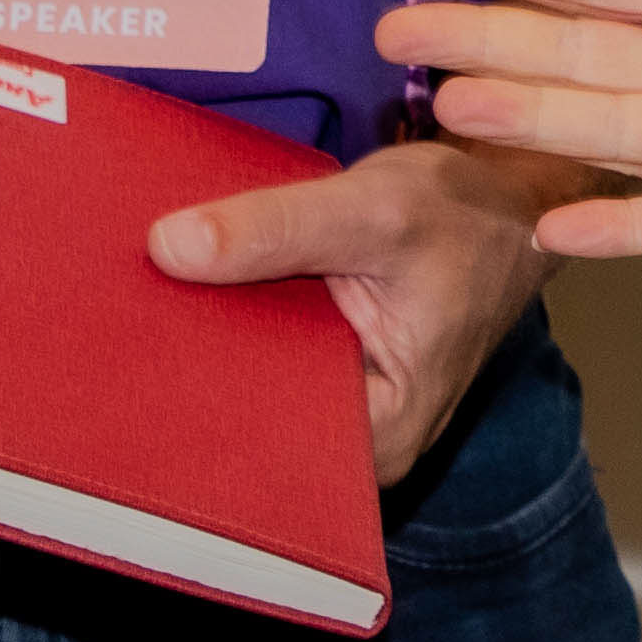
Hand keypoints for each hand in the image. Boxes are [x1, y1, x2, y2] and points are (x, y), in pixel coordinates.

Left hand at [155, 142, 548, 481]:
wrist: (511, 199)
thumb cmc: (469, 215)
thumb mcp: (375, 210)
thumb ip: (275, 228)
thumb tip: (168, 246)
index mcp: (379, 438)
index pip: (259, 442)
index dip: (195, 395)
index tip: (137, 349)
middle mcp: (356, 441)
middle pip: (245, 418)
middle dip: (193, 364)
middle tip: (130, 314)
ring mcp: (340, 406)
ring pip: (247, 382)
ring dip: (208, 336)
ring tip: (149, 298)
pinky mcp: (323, 366)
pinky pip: (259, 351)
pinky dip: (232, 316)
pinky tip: (194, 285)